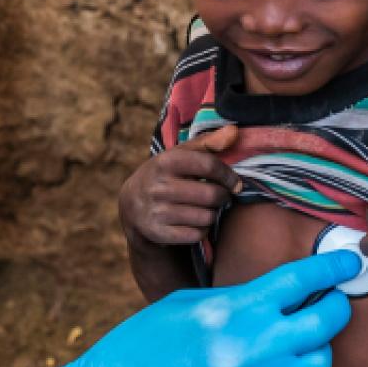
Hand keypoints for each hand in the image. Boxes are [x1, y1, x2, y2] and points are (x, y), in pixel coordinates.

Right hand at [27, 251, 360, 366]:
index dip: (333, 265)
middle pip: (327, 320)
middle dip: (335, 306)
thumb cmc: (141, 346)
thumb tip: (275, 296)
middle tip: (331, 302)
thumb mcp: (184, 305)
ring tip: (297, 343)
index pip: (302, 278)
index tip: (350, 260)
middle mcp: (255, 346)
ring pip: (321, 361)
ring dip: (316, 347)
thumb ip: (235, 299)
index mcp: (233, 309)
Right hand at [119, 125, 242, 246]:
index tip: (235, 183)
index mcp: (165, 162)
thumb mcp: (180, 155)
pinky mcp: (158, 232)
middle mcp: (159, 186)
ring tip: (205, 209)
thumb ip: (208, 142)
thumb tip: (234, 131)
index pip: (209, 165)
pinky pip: (196, 234)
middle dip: (222, 197)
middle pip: (212, 195)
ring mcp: (156, 211)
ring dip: (212, 214)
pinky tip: (194, 222)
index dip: (229, 176)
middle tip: (219, 197)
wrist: (132, 204)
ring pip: (206, 217)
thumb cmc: (166, 175)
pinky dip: (201, 230)